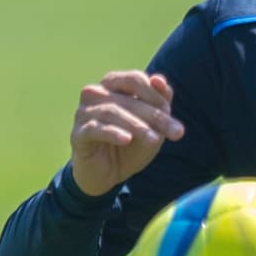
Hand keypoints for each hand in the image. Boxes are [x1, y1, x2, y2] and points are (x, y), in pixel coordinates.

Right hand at [70, 71, 184, 196]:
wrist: (106, 175)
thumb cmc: (130, 146)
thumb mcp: (151, 126)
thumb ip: (158, 103)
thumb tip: (160, 80)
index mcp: (112, 85)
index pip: (135, 80)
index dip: (156, 96)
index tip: (173, 115)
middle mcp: (95, 94)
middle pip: (127, 98)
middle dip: (155, 116)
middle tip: (177, 132)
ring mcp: (83, 113)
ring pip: (111, 112)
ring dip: (137, 126)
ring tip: (154, 140)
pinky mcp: (78, 134)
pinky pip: (95, 130)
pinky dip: (112, 133)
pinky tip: (126, 139)